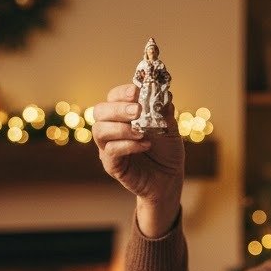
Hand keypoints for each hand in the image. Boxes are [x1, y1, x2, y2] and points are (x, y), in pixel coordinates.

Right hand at [92, 84, 183, 236]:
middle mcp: (111, 128)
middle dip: (118, 108)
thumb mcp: (170, 128)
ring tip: (141, 131)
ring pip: (100, 131)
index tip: (136, 92)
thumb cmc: (166, 151)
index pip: (113, 97)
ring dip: (121, 128)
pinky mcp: (111, 165)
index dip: (122, 92)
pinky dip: (128, 145)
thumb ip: (165, 112)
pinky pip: (111, 151)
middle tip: (137, 111)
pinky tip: (144, 145)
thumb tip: (165, 94)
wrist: (169, 179)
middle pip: (100, 111)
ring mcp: (108, 147)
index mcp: (122, 115)